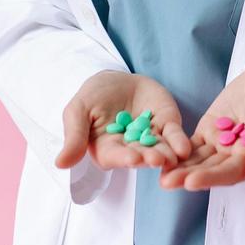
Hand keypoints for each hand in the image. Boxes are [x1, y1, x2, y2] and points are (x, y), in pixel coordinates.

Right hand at [55, 71, 193, 174]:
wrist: (116, 80)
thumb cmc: (93, 97)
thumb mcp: (78, 111)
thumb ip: (74, 137)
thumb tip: (59, 164)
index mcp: (107, 150)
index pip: (116, 156)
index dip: (124, 157)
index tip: (132, 158)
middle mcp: (131, 149)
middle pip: (141, 155)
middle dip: (149, 157)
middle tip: (157, 159)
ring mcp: (151, 138)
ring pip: (160, 149)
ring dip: (167, 154)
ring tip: (174, 156)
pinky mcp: (167, 126)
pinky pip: (174, 136)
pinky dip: (179, 142)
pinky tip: (185, 148)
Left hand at [159, 63, 244, 191]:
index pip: (231, 172)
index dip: (212, 177)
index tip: (191, 181)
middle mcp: (236, 155)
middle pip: (210, 169)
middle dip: (188, 176)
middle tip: (167, 182)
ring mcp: (222, 142)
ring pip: (198, 159)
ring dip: (180, 167)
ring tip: (159, 174)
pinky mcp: (210, 128)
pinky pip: (192, 142)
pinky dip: (177, 149)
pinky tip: (161, 154)